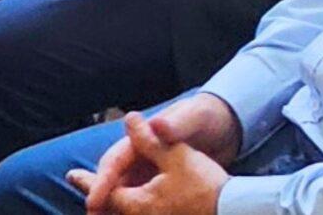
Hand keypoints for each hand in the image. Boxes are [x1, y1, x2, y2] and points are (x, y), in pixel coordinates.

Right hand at [68, 111, 227, 214]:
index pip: (115, 161)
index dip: (102, 181)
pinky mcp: (164, 182)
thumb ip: (177, 123)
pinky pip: (144, 199)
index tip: (94, 201)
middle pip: (115, 180)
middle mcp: (142, 154)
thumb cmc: (208, 116)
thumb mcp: (195, 117)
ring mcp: (152, 169)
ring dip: (116, 206)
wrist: (228, 125)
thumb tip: (156, 124)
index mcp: (142, 137)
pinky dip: (136, 209)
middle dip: (102, 199)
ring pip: (127, 192)